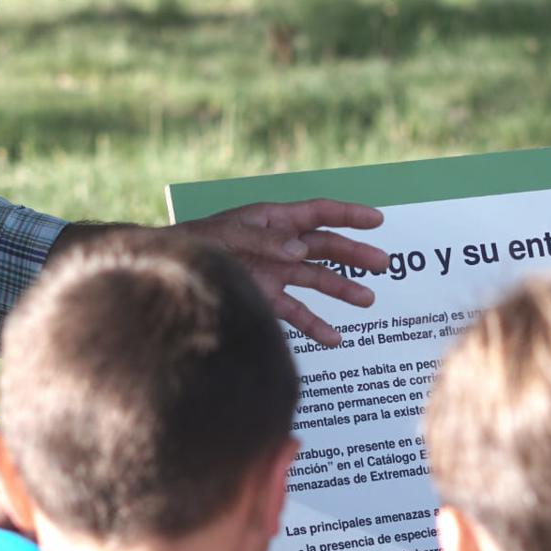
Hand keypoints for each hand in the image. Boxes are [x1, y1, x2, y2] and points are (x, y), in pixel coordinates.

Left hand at [177, 198, 386, 345]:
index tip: (377, 220)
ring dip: (342, 288)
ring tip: (368, 299)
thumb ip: (266, 243)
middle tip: (383, 263)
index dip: (349, 214)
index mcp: (273, 219)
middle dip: (355, 253)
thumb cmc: (196, 244)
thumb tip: (300, 251)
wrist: (168, 273)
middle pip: (326, 247)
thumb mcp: (229, 236)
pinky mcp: (266, 297)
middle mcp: (279, 245)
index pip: (318, 213)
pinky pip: (296, 311)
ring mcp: (274, 272)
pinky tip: (333, 338)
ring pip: (317, 279)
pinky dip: (315, 324)